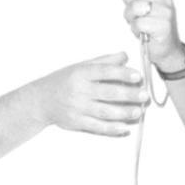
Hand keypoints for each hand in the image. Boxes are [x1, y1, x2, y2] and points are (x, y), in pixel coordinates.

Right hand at [33, 52, 147, 136]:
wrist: (41, 100)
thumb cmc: (62, 81)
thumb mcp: (80, 66)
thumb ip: (104, 61)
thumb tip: (124, 56)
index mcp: (80, 73)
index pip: (103, 72)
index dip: (121, 73)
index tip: (137, 76)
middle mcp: (78, 90)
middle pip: (107, 93)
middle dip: (128, 95)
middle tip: (143, 95)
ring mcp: (77, 107)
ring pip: (105, 111)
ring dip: (124, 113)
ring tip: (138, 111)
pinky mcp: (76, 122)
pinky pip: (97, 127)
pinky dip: (112, 128)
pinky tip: (124, 127)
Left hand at [120, 0, 182, 66]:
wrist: (166, 48)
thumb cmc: (152, 24)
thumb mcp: (141, 1)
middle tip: (131, 8)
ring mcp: (165, 13)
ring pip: (136, 6)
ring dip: (130, 16)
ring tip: (136, 20)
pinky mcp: (162, 27)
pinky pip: (139, 22)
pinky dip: (135, 28)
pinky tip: (141, 30)